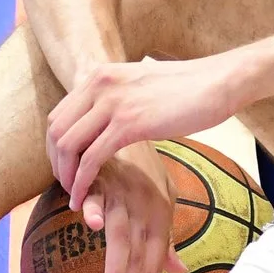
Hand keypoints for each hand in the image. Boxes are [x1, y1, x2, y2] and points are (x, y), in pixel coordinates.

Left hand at [48, 53, 249, 209]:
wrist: (218, 82)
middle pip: (56, 130)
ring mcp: (113, 103)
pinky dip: (83, 182)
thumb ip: (122, 95)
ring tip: (75, 195)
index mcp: (101, 75)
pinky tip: (85, 197)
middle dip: (56, 163)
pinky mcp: (129, 124)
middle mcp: (100, 85)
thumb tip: (114, 111)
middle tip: (66, 185)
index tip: (65, 167)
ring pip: (69, 145)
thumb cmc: (189, 88)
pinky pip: (92, 158)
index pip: (59, 114)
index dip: (55, 146)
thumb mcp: (143, 84)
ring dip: (66, 175)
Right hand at [83, 148, 176, 272]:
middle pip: (136, 259)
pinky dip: (94, 207)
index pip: (153, 265)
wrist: (129, 126)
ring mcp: (123, 194)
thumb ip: (164, 241)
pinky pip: (97, 194)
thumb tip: (179, 270)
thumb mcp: (162, 205)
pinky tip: (90, 224)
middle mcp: (144, 210)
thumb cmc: (142, 172)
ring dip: (114, 270)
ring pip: (119, 237)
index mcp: (159, 219)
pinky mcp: (101, 177)